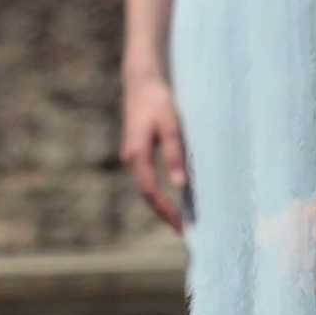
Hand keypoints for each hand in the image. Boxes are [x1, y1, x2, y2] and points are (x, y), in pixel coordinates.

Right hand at [120, 78, 190, 232]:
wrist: (140, 81)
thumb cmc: (158, 100)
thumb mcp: (171, 124)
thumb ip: (175, 153)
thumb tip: (181, 185)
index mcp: (137, 155)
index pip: (152, 193)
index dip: (167, 212)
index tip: (183, 228)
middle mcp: (131, 160)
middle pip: (147, 196)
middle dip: (165, 215)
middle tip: (185, 232)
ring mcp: (132, 158)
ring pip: (146, 189)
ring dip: (162, 206)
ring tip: (182, 220)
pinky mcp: (138, 154)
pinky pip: (148, 180)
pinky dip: (160, 193)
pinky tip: (175, 198)